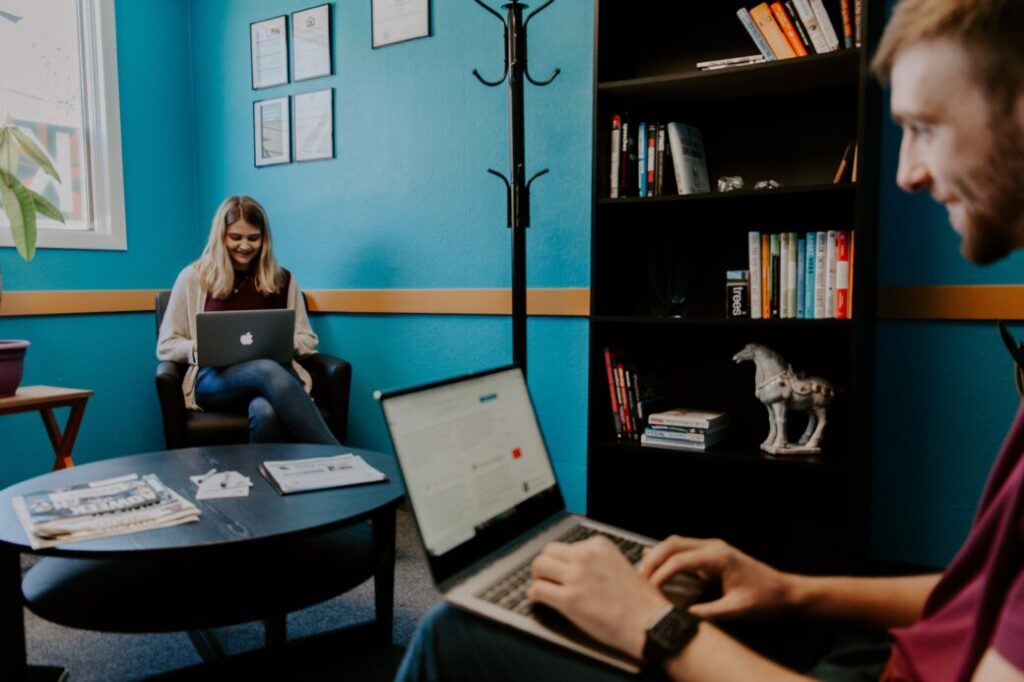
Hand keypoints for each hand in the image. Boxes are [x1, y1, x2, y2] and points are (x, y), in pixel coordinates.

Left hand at [526, 536, 670, 658]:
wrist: (650, 623)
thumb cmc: (642, 602)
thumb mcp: (623, 566)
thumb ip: (600, 563)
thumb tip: (581, 569)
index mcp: (599, 546)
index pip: (568, 546)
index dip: (563, 561)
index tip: (562, 571)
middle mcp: (585, 556)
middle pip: (548, 551)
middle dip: (546, 565)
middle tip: (546, 578)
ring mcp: (576, 576)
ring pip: (538, 566)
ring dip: (537, 578)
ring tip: (542, 588)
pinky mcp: (569, 599)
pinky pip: (537, 590)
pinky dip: (534, 596)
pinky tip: (539, 601)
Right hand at [639, 536, 792, 620]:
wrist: (783, 591)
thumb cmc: (764, 598)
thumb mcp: (736, 609)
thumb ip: (708, 613)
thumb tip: (683, 616)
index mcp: (719, 556)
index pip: (680, 560)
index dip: (661, 574)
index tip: (649, 588)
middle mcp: (714, 546)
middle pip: (673, 544)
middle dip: (653, 560)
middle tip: (639, 578)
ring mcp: (712, 548)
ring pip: (675, 544)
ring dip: (657, 556)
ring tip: (643, 573)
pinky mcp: (711, 554)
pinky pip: (683, 549)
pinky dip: (666, 555)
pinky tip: (652, 558)